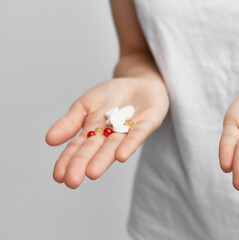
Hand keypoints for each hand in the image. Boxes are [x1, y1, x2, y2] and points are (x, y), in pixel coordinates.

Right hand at [46, 77, 168, 188]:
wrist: (140, 82)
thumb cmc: (112, 95)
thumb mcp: (85, 104)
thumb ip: (70, 122)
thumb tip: (49, 140)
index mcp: (94, 133)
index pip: (78, 148)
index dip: (68, 161)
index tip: (58, 176)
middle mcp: (111, 136)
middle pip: (95, 150)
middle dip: (83, 164)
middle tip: (72, 181)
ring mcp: (130, 130)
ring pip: (115, 146)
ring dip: (104, 159)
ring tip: (92, 172)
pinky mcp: (148, 123)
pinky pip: (138, 134)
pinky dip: (130, 144)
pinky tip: (121, 155)